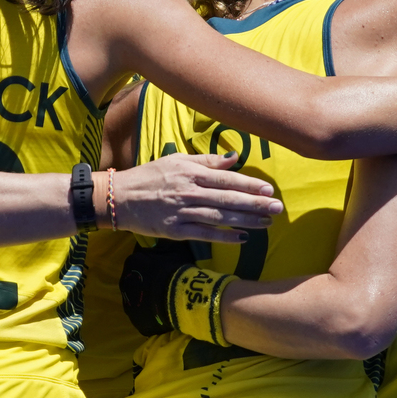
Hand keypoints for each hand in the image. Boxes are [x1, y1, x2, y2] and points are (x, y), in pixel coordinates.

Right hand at [111, 153, 281, 241]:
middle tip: (277, 209)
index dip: (249, 185)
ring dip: (245, 221)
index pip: (226, 179)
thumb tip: (234, 158)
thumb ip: (206, 161)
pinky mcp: (174, 230)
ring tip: (266, 223)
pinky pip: (204, 235)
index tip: (269, 190)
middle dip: (255, 204)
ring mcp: (182, 212)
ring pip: (219, 218)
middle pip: (227, 199)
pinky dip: (224, 237)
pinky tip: (242, 239)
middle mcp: (188, 192)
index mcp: (190, 173)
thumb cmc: (149, 176)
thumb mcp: (176, 160)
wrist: (119, 198)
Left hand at [118, 240, 194, 336]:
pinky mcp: (137, 322)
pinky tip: (165, 314)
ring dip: (148, 301)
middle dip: (147, 284)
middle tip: (164, 287)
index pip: (138, 262)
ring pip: (138, 301)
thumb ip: (163, 245)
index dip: (151, 267)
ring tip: (166, 302)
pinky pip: (144, 318)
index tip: (163, 270)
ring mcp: (129, 305)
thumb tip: (161, 238)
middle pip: (136, 282)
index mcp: (131, 263)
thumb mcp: (172, 250)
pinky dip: (152, 316)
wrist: (180, 297)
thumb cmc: (175, 270)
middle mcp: (124, 283)